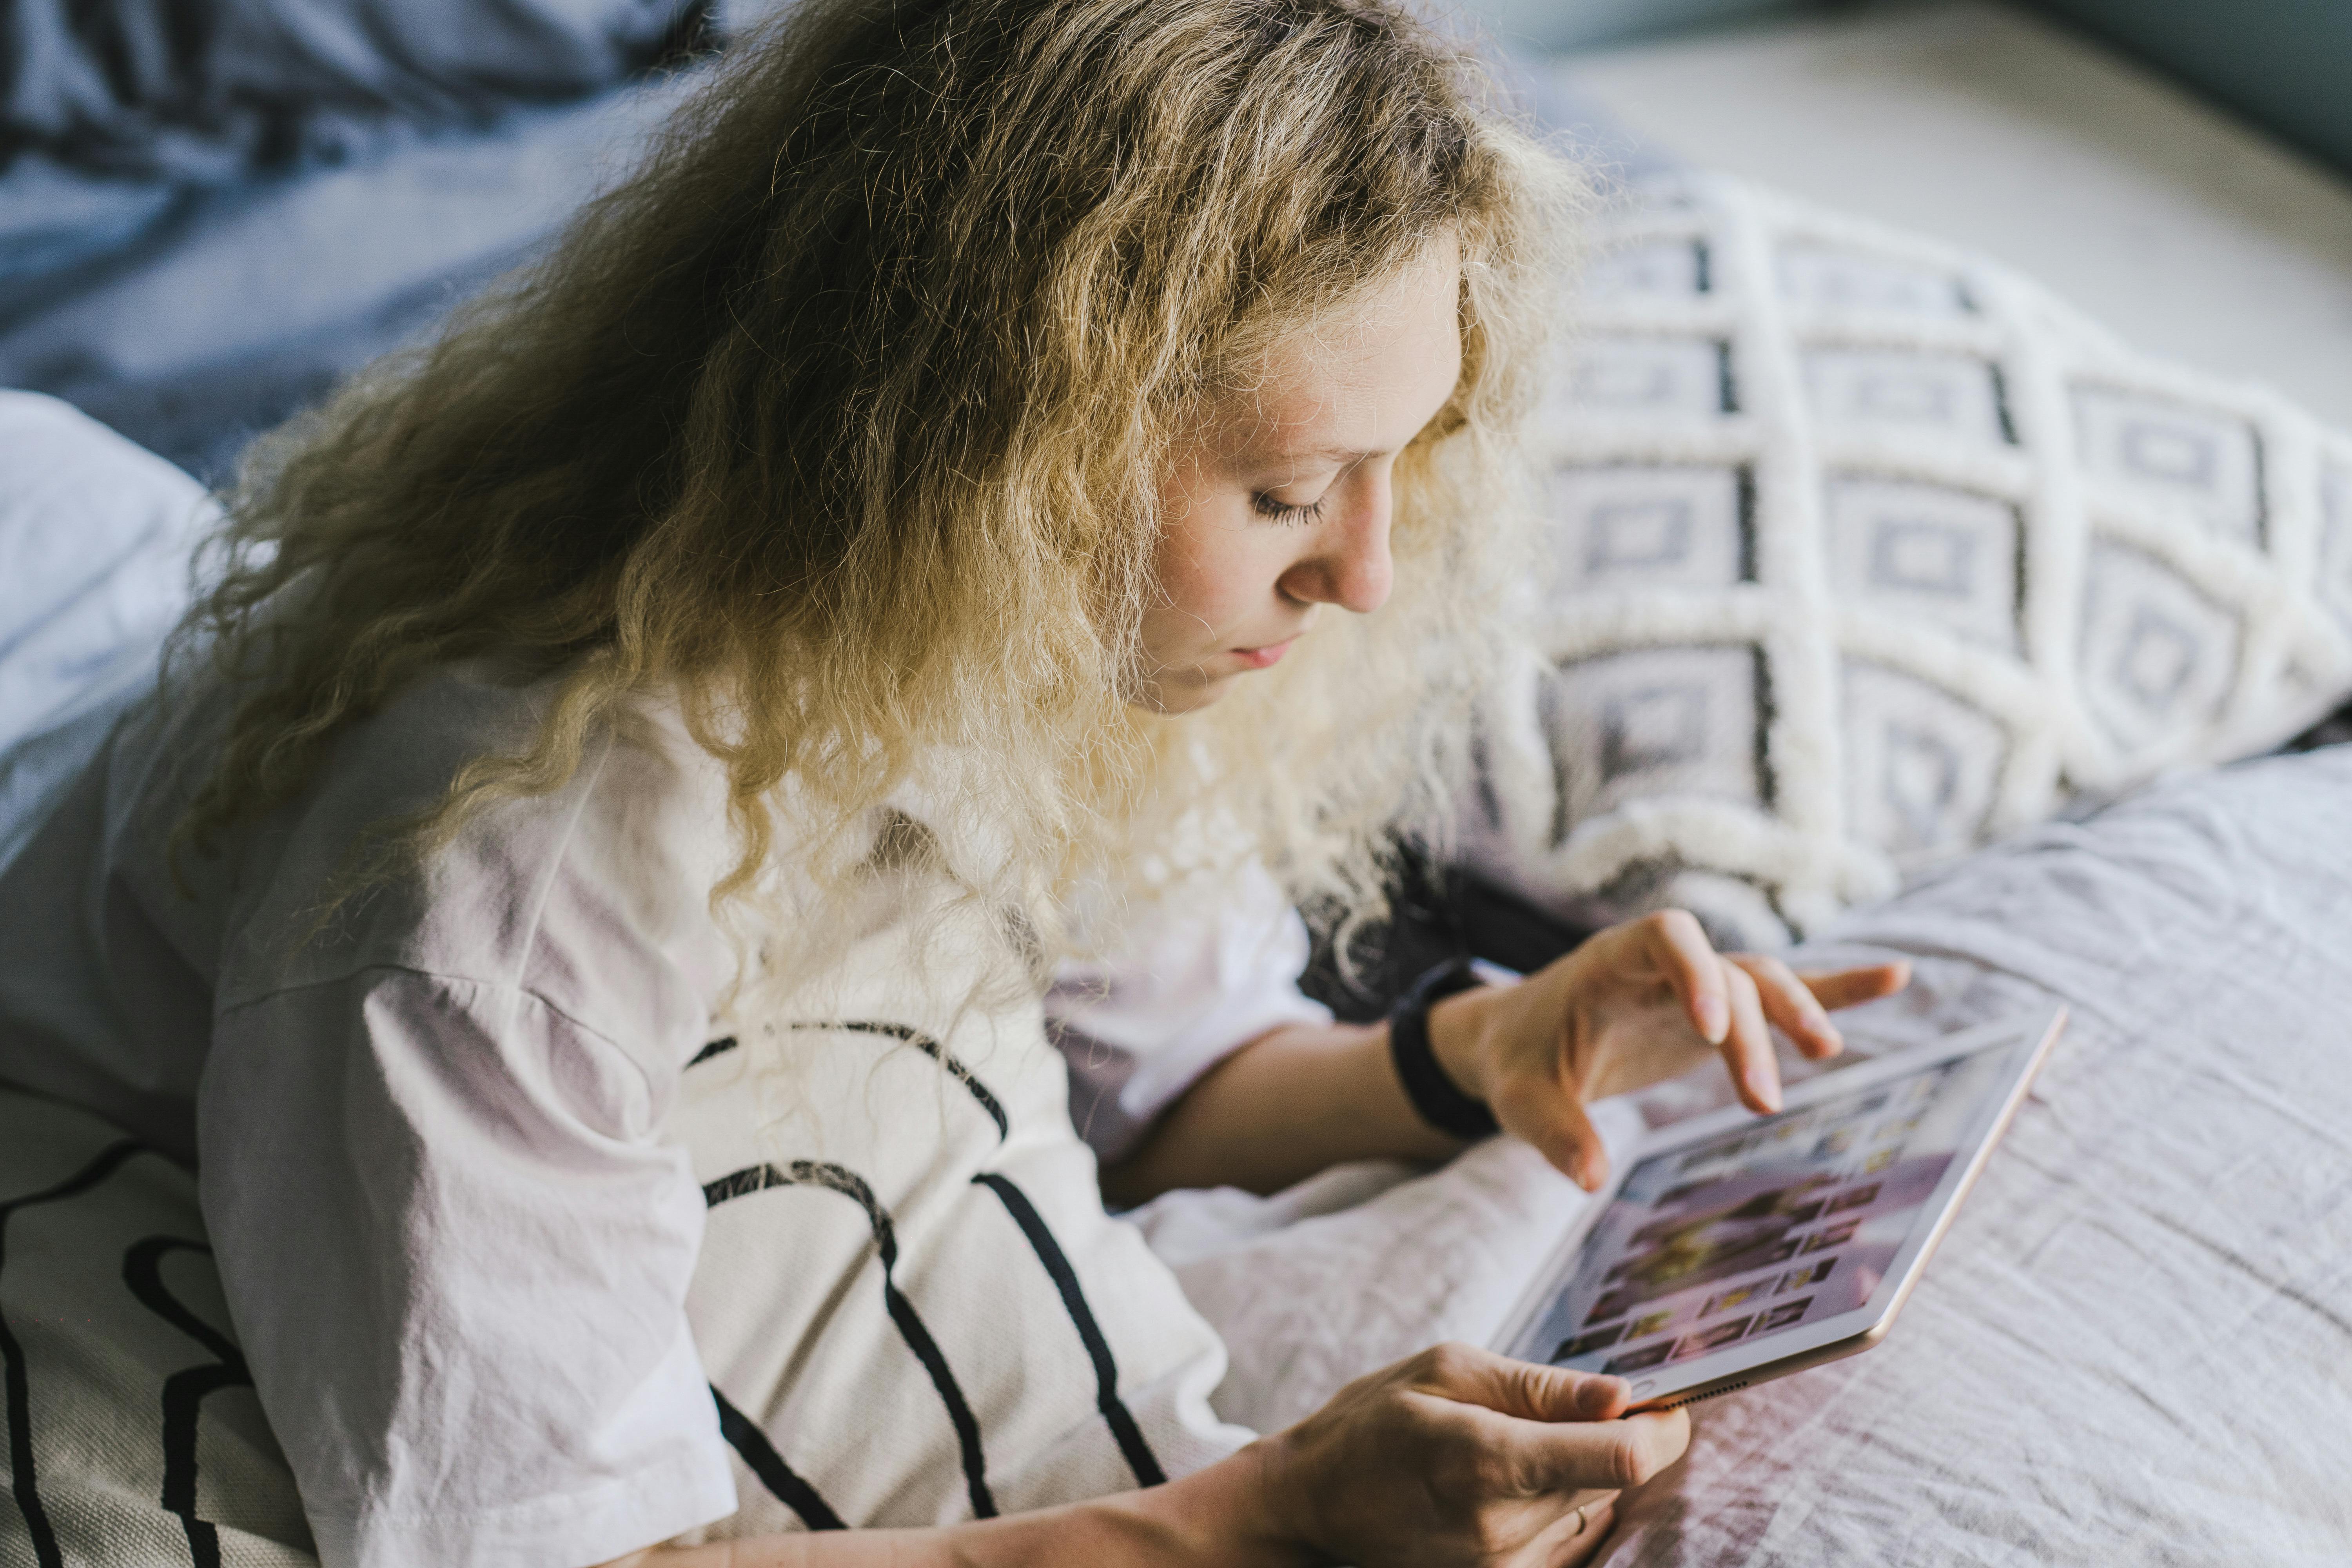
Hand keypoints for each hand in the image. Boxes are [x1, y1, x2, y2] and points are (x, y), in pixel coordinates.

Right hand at [1258, 1342, 1685, 1567]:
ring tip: (1517, 1446)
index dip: (1663, 1427)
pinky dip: (1557, 1504)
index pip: (1621, 1458)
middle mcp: (1504, 1526)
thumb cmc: (1371, 1424)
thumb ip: (1540, 1387)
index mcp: (1488, 1459)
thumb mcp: (1445, 1372)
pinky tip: (1508, 1482)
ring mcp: (1504, 1566)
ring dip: (1579, 1473)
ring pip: (1593, 1510)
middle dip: (1618, 1440)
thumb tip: (1623, 1393)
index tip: (1666, 1401)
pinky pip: (1566, 1539)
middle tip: (1572, 1409)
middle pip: (1616, 1482)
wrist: (1310, 1508)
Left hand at [1436, 911, 1908, 1190]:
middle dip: (1752, 1030)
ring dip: (1797, 1012)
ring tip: (1827, 1056)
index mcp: (1610, 962)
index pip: (1664, 937)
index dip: (1694, 971)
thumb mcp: (1520, 1097)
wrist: (1518, 1037)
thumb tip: (1590, 1179)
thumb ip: (1554, 1131)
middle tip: (1761, 1102)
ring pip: (1762, 979)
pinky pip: (1787, 989)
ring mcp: (1699, 982)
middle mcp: (1662, 962)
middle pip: (1727, 973)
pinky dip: (1839, 987)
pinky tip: (1897, 978)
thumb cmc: (1519, 1059)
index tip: (1710, 1030)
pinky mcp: (1722, 1011)